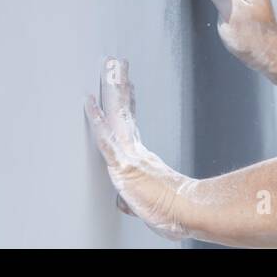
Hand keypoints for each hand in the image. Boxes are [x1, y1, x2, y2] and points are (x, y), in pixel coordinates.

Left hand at [84, 57, 200, 241]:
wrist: (186, 212)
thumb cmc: (172, 213)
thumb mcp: (149, 205)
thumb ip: (133, 200)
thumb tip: (124, 203)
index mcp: (142, 159)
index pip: (131, 125)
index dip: (127, 104)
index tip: (127, 87)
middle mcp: (135, 151)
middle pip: (124, 112)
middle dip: (119, 86)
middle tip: (116, 63)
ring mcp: (129, 154)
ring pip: (117, 116)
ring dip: (112, 89)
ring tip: (110, 66)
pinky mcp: (123, 163)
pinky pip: (105, 137)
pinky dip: (96, 119)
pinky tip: (89, 103)